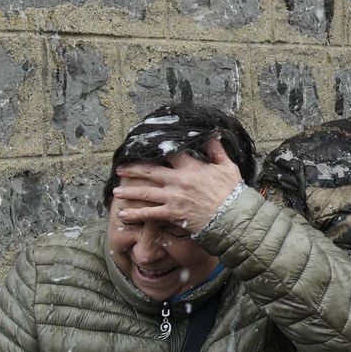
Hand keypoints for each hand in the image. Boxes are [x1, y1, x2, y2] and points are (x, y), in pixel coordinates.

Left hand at [111, 138, 243, 234]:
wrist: (233, 216)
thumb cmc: (233, 193)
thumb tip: (213, 135)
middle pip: (150, 172)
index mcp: (191, 168)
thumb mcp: (228, 168)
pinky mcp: (172, 214)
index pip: (170, 153)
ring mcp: (173, 198)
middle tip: (120, 169)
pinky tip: (123, 214)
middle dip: (133, 170)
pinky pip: (150, 214)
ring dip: (129, 191)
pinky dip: (136, 214)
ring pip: (146, 192)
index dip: (156, 149)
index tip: (144, 149)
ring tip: (117, 191)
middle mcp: (178, 181)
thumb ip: (217, 151)